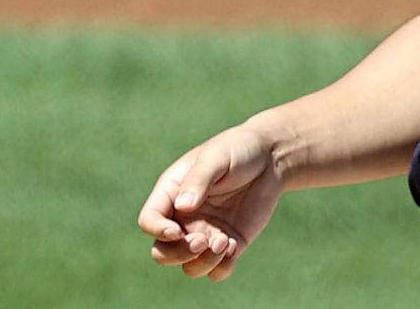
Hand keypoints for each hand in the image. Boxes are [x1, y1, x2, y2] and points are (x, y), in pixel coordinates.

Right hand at [137, 123, 286, 281]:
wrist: (270, 159)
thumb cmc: (237, 150)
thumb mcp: (216, 157)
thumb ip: (199, 180)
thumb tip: (182, 207)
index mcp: (172, 193)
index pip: (149, 221)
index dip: (157, 230)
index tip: (177, 231)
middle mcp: (184, 218)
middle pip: (163, 252)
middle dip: (179, 254)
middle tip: (203, 240)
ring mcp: (205, 233)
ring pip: (189, 267)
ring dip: (203, 262)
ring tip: (225, 241)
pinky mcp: (228, 244)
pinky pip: (217, 270)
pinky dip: (222, 267)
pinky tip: (234, 245)